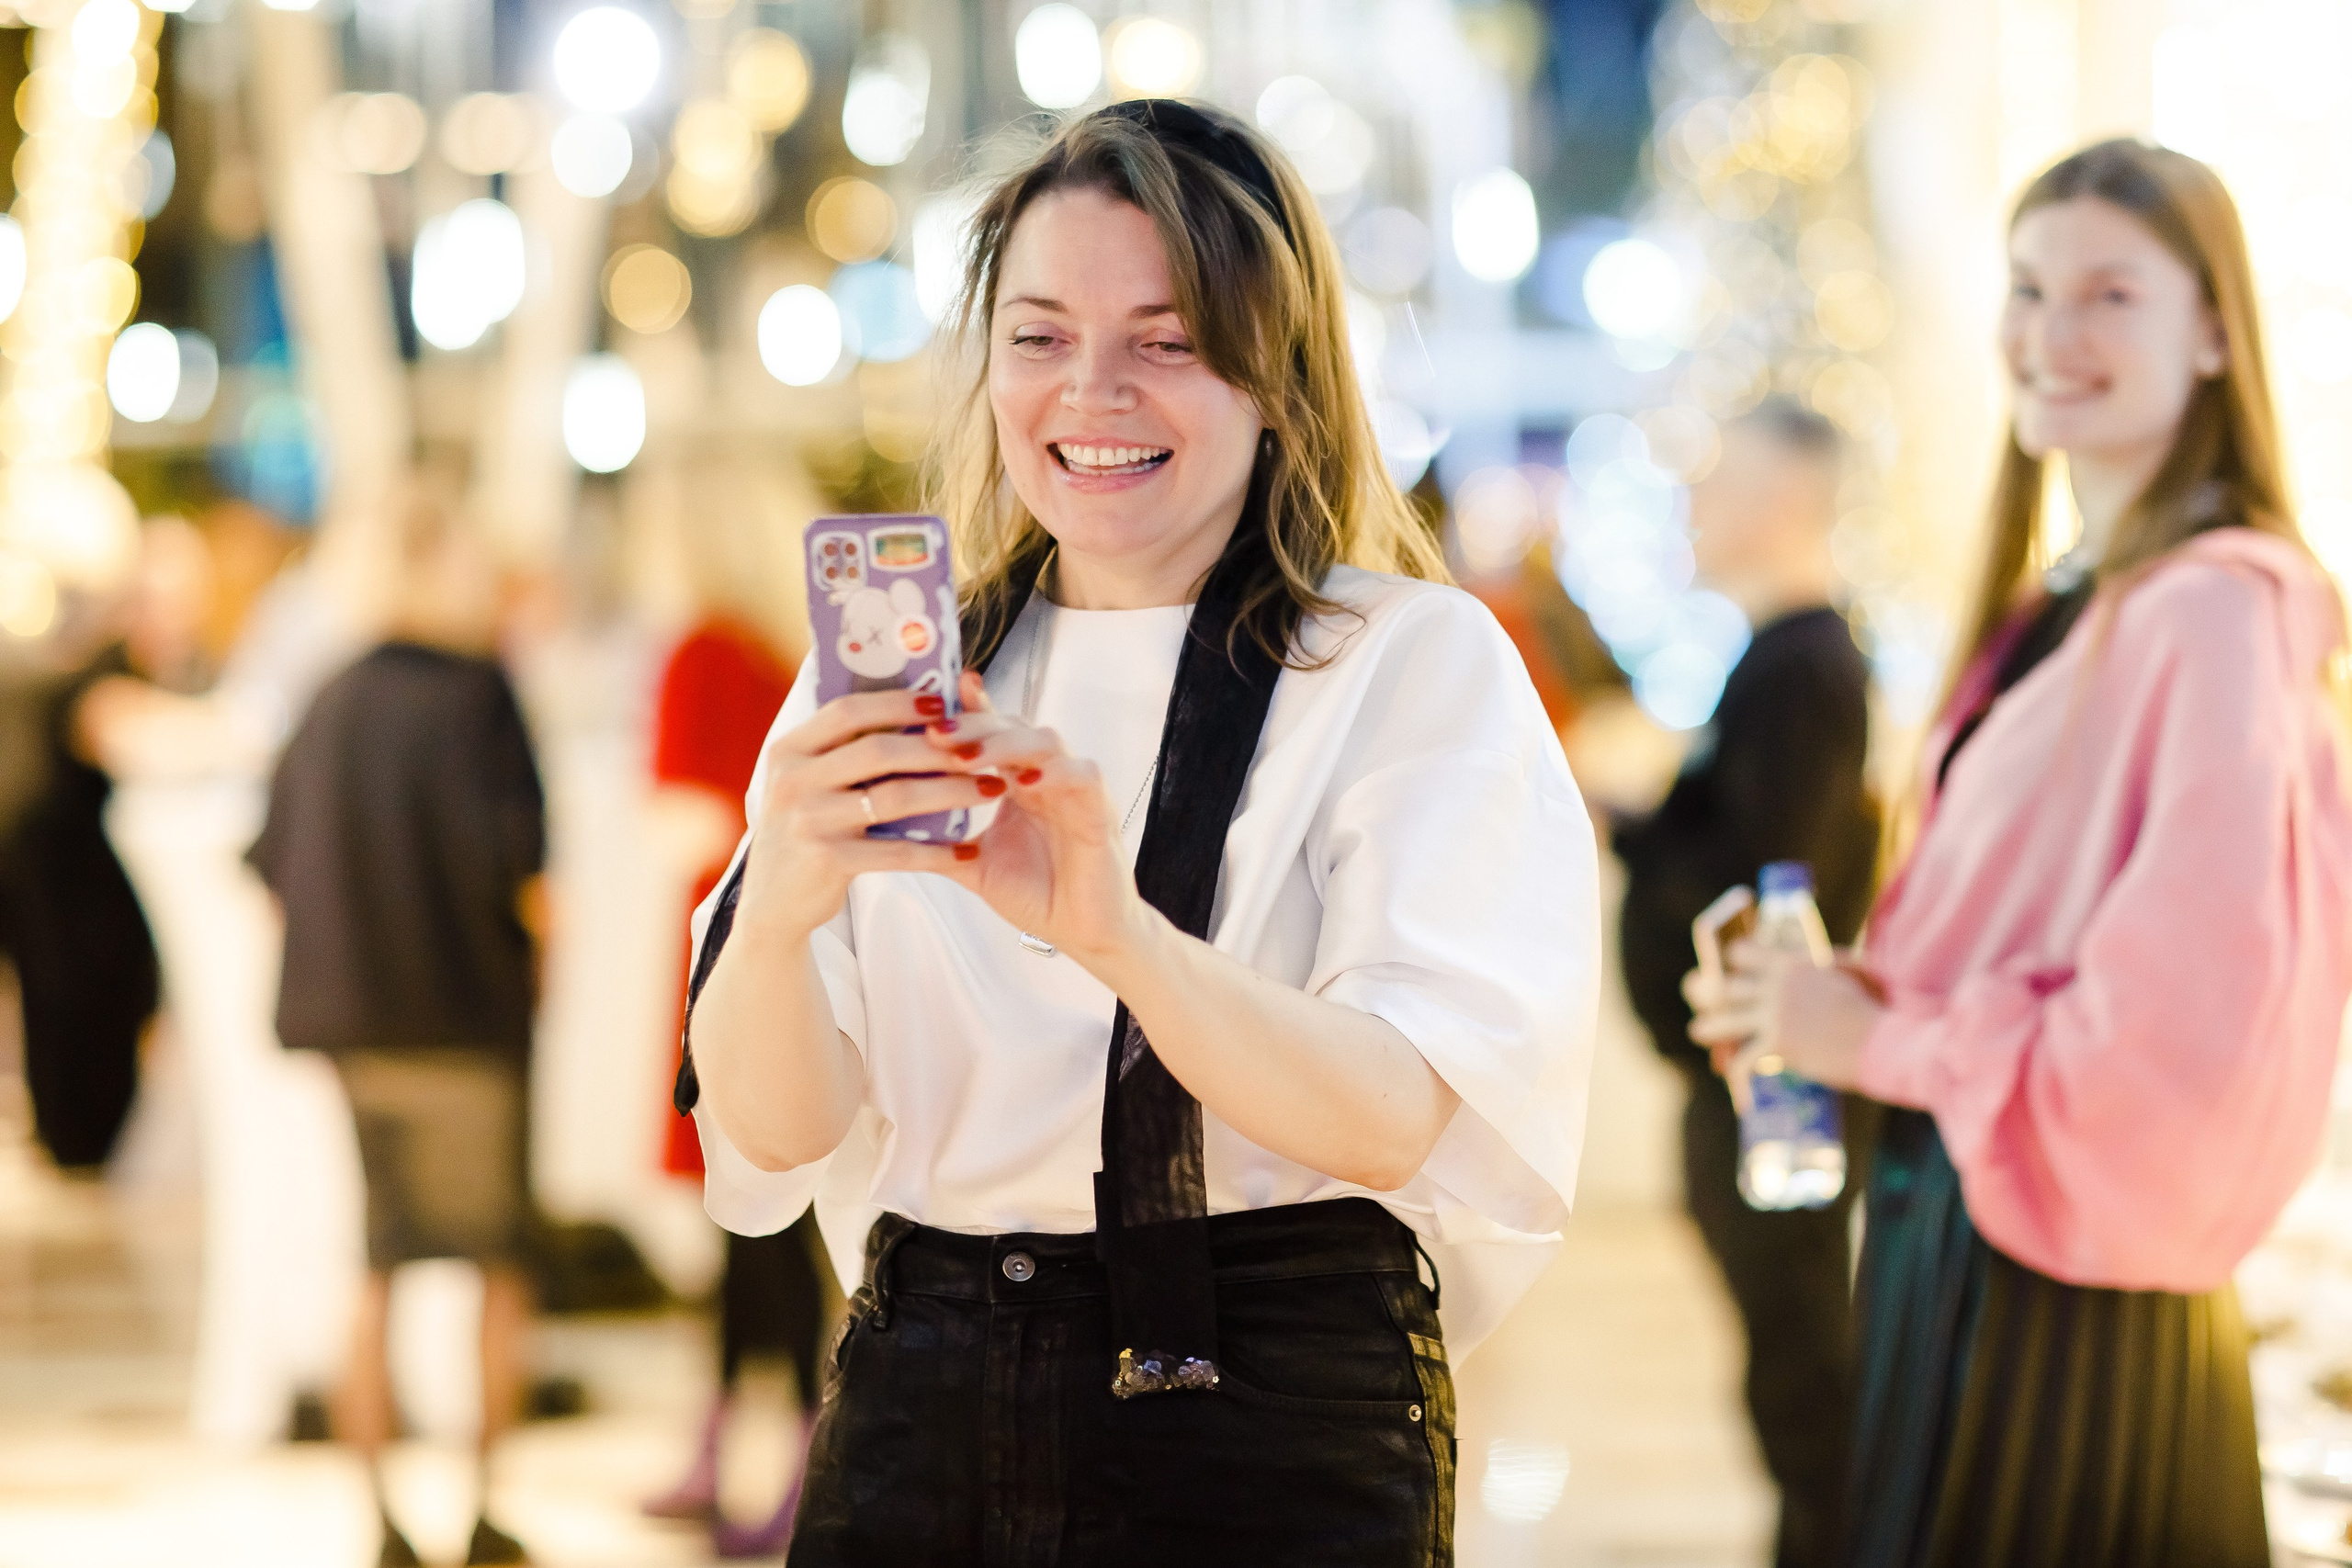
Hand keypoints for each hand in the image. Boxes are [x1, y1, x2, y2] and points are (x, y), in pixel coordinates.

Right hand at [737, 687, 993, 942]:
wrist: (773, 903)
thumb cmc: (808, 831)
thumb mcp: (810, 783)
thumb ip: (846, 750)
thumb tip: (914, 709)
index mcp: (790, 750)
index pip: (848, 710)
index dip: (898, 702)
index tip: (945, 702)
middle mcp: (793, 780)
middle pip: (878, 750)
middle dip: (939, 747)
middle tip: (986, 749)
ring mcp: (808, 821)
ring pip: (895, 797)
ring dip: (951, 792)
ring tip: (992, 790)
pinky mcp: (827, 861)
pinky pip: (896, 851)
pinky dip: (937, 851)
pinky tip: (968, 851)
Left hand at [915, 670, 1156, 966]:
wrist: (1081, 934)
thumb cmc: (1035, 894)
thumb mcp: (974, 864)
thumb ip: (938, 842)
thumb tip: (883, 831)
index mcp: (1016, 781)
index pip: (989, 732)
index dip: (961, 713)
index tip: (921, 707)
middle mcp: (1046, 775)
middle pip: (1012, 725)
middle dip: (972, 724)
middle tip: (933, 732)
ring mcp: (1074, 788)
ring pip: (1046, 740)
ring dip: (1005, 743)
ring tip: (967, 756)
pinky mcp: (1100, 809)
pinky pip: (1083, 774)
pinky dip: (1054, 772)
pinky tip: (1020, 782)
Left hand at [1686, 941, 1883, 1103]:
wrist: (1883, 1042)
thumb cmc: (1873, 1009)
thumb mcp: (1851, 972)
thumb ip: (1828, 962)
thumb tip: (1820, 957)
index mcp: (1790, 965)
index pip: (1742, 952)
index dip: (1731, 960)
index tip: (1727, 967)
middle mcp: (1775, 987)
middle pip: (1722, 986)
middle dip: (1705, 991)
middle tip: (1698, 995)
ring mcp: (1774, 1015)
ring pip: (1722, 1021)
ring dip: (1707, 1028)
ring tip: (1699, 1031)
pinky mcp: (1778, 1045)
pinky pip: (1743, 1059)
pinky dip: (1736, 1072)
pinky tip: (1732, 1078)